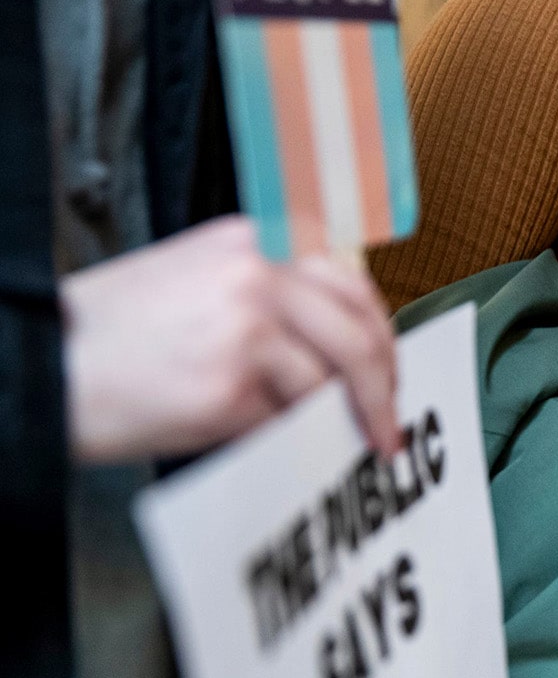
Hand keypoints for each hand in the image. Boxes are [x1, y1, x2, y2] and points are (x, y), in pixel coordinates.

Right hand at [62, 216, 399, 463]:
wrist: (45, 359)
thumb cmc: (115, 330)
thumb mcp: (202, 279)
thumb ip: (275, 297)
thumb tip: (341, 348)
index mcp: (257, 240)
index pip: (352, 285)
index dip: (382, 336)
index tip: (391, 370)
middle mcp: (258, 275)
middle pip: (359, 338)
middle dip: (382, 392)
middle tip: (386, 427)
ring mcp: (246, 329)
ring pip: (326, 386)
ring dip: (325, 421)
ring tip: (305, 436)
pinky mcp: (228, 386)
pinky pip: (283, 423)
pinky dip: (277, 438)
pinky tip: (248, 435)